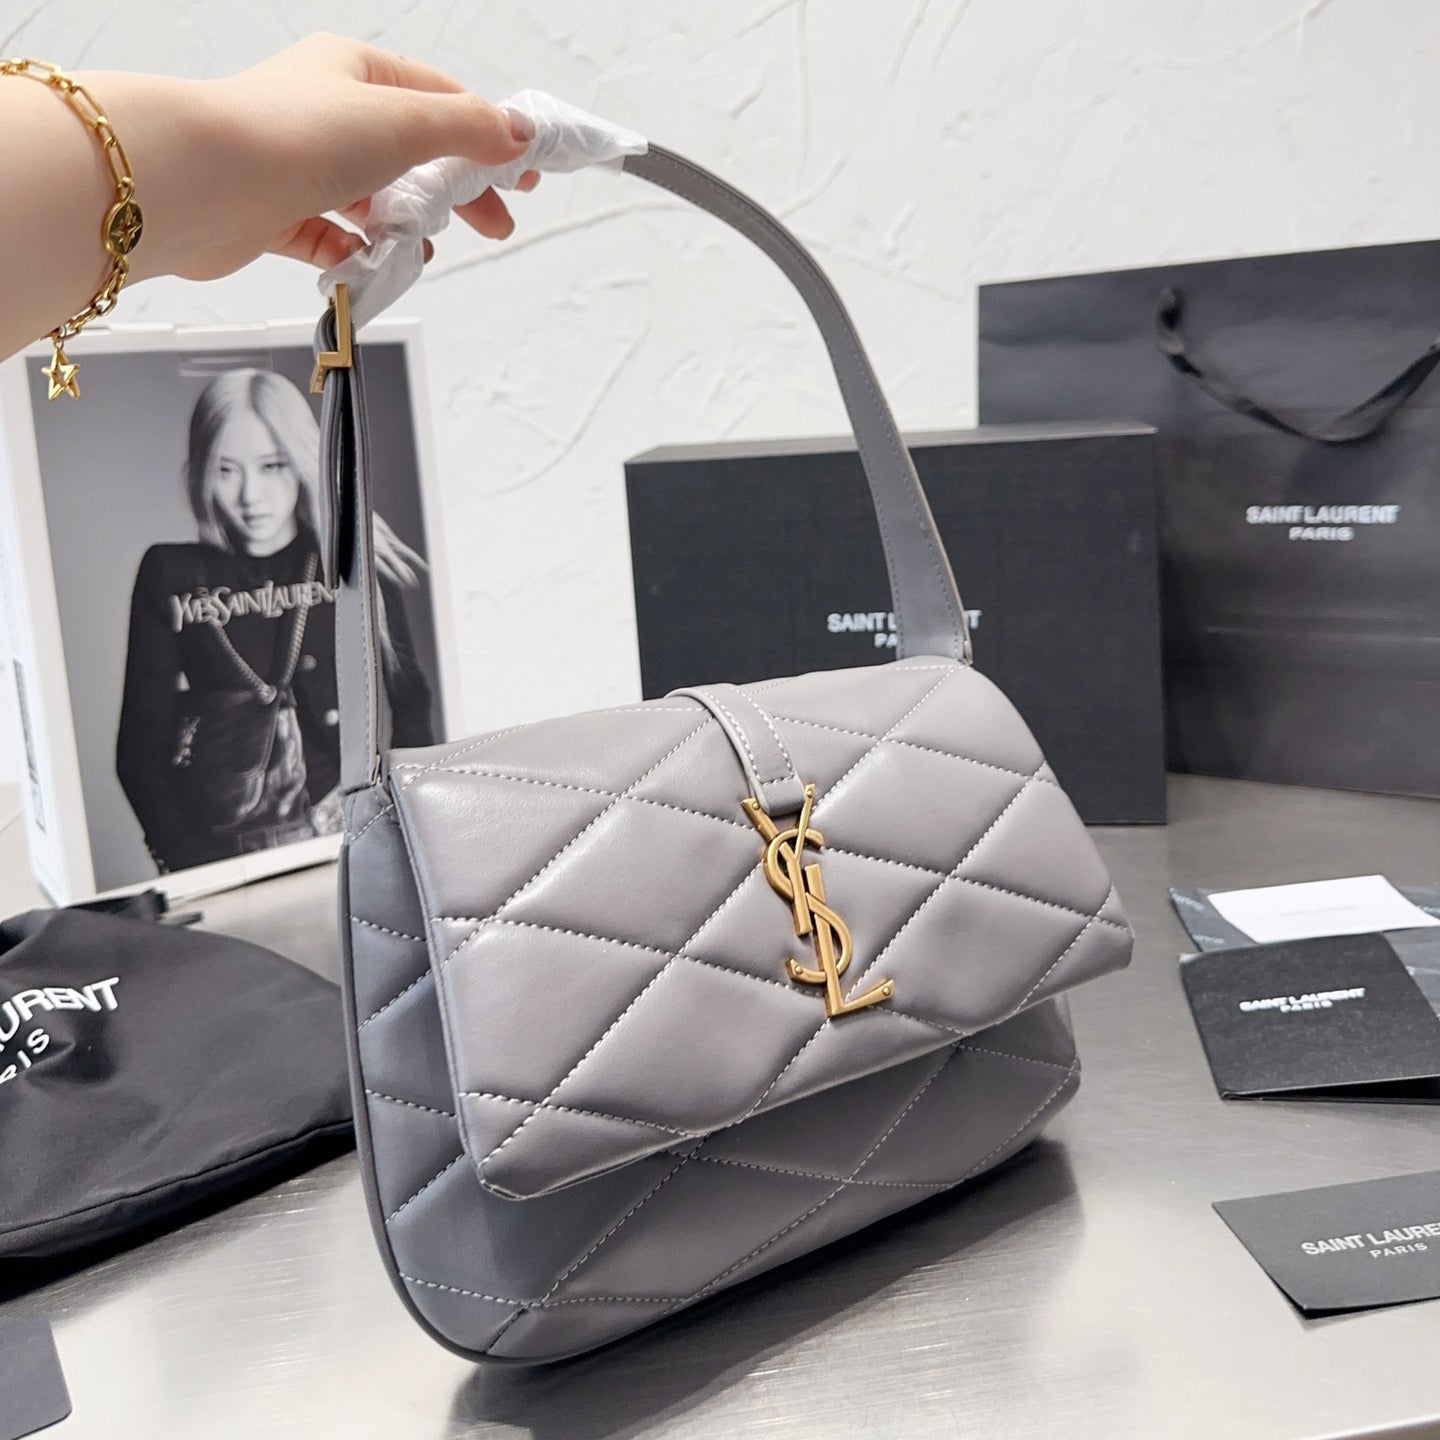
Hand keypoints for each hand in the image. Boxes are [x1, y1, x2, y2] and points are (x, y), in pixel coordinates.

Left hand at [88, 33, 539, 285]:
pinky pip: (331, 239)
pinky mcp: (276, 214)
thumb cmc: (289, 135)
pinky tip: (369, 264)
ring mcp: (300, 164)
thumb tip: (517, 133)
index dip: (487, 136)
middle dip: (456, 192)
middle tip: (494, 224)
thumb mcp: (403, 122)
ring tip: (420, 247)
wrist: (201, 183)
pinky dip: (356, 254)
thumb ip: (467, 130)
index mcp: (354, 70)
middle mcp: (326, 112)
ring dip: (403, 226)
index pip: (439, 99)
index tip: (522, 173)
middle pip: (413, 154)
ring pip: (373, 199)